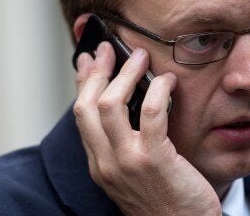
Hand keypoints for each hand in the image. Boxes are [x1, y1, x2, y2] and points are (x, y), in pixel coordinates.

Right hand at [74, 41, 220, 214]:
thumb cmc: (167, 202)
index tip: (89, 61)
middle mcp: (106, 164)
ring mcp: (127, 162)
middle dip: (98, 72)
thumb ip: (125, 145)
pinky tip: (167, 81)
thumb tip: (129, 105)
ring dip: (125, 74)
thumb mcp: (135, 175)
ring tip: (140, 57)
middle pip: (87, 106)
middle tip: (110, 49)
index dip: (82, 84)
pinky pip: (152, 113)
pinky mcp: (154, 160)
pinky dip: (159, 90)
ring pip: (111, 105)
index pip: (81, 117)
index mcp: (99, 166)